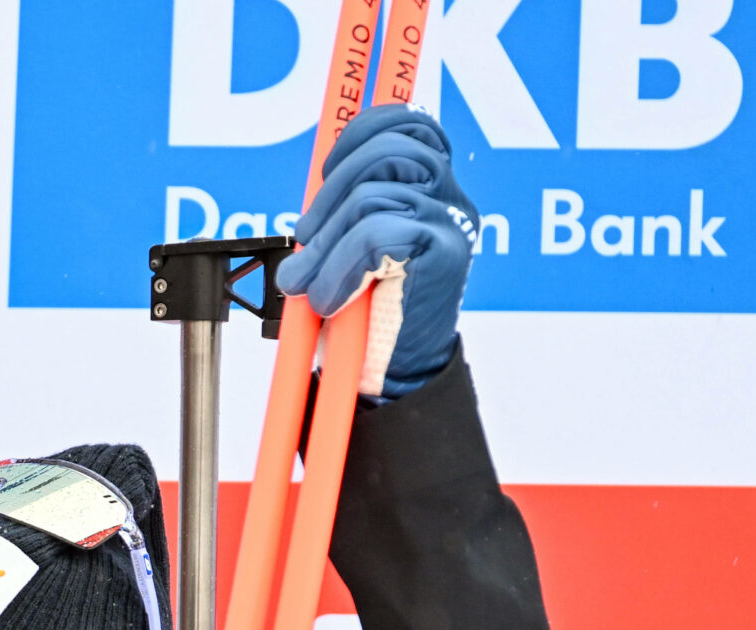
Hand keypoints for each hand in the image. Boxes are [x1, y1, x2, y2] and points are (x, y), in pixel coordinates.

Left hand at [275, 107, 478, 398]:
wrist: (392, 378)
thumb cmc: (366, 318)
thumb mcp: (344, 254)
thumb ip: (339, 217)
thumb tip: (307, 205)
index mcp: (431, 191)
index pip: (410, 124)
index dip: (362, 132)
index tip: (324, 171)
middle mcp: (450, 199)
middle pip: (386, 150)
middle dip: (330, 193)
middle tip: (303, 241)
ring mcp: (451, 223)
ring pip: (373, 195)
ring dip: (327, 242)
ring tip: (310, 284)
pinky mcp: (444, 252)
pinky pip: (373, 235)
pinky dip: (338, 269)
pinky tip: (331, 300)